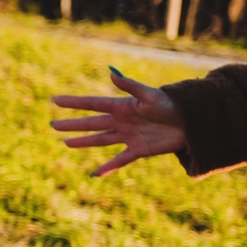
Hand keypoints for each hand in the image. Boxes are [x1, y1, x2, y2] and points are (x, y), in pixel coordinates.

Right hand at [49, 67, 188, 176]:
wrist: (192, 123)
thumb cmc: (172, 105)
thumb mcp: (150, 95)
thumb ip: (129, 85)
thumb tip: (110, 72)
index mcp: (122, 106)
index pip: (92, 104)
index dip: (73, 103)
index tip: (55, 100)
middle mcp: (122, 121)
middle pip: (91, 123)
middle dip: (72, 124)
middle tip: (53, 125)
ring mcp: (129, 136)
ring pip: (100, 139)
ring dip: (83, 141)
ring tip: (66, 142)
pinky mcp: (139, 150)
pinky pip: (119, 160)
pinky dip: (107, 168)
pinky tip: (95, 174)